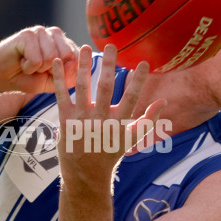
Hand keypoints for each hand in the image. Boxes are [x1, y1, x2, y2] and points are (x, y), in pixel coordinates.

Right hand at [0, 25, 78, 93]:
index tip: (49, 73)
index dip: (64, 72)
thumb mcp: (52, 82)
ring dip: (38, 69)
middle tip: (37, 68)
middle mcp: (55, 34)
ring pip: (52, 59)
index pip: (78, 58)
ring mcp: (41, 31)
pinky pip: (37, 60)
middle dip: (51, 70)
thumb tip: (73, 62)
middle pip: (67, 57)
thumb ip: (68, 75)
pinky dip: (28, 68)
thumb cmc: (27, 78)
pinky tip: (21, 61)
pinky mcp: (27, 34)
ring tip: (28, 64)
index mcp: (65, 43)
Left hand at [52, 44, 166, 190]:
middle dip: (108, 65)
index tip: (144, 63)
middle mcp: (100, 121)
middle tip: (111, 45)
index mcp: (118, 124)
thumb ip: (149, 120)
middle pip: (105, 88)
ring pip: (82, 88)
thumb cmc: (111, 153)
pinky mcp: (65, 121)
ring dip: (82, 66)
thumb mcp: (132, 139)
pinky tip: (57, 62)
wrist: (86, 175)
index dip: (139, 81)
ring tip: (84, 47)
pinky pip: (61, 96)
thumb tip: (163, 101)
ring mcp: (81, 120)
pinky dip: (59, 79)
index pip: (131, 98)